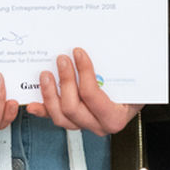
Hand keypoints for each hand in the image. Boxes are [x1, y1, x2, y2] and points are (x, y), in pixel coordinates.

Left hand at [27, 47, 142, 134]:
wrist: (136, 98)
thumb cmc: (137, 89)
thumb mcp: (134, 79)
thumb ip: (121, 68)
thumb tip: (103, 44)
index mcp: (114, 117)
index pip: (92, 96)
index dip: (83, 73)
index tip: (79, 53)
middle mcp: (98, 125)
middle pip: (72, 108)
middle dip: (65, 81)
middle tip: (62, 59)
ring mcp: (84, 124)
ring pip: (60, 116)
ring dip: (50, 94)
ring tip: (46, 74)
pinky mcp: (73, 121)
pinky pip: (55, 118)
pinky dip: (43, 110)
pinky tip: (33, 103)